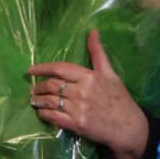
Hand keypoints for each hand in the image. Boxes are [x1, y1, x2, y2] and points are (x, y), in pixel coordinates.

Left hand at [29, 29, 147, 158]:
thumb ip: (98, 53)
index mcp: (89, 77)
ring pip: (50, 102)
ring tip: (33, 100)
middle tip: (32, 89)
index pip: (60, 69)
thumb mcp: (110, 73)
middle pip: (52, 86)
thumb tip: (93, 31)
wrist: (129, 127)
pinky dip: (44, 114)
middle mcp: (82, 91)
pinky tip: (41, 113)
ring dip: (38, 101)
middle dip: (38, 87)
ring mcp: (78, 109)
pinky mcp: (76, 124)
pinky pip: (54, 117)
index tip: (30, 70)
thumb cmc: (120, 99)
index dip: (42, 68)